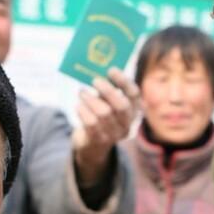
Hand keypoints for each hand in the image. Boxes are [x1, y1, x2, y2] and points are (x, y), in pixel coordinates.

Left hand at [71, 68, 139, 186]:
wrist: (92, 144)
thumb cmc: (100, 115)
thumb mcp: (106, 102)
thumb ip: (105, 90)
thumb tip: (95, 72)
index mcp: (133, 111)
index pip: (134, 94)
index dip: (124, 81)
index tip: (111, 70)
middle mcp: (127, 123)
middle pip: (121, 106)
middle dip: (108, 90)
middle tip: (95, 80)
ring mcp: (114, 134)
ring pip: (104, 114)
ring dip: (90, 99)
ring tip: (82, 92)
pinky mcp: (99, 140)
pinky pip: (91, 123)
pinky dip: (83, 111)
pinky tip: (79, 105)